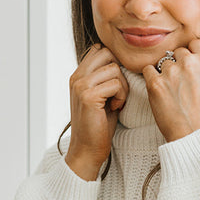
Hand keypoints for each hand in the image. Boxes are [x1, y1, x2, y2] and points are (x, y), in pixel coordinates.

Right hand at [65, 45, 128, 179]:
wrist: (87, 149)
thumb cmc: (98, 124)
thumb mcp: (101, 96)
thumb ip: (105, 77)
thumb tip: (122, 60)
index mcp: (78, 75)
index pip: (99, 49)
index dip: (113, 62)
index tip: (116, 83)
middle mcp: (76, 77)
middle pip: (107, 53)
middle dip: (119, 71)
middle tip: (118, 92)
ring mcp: (80, 86)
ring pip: (114, 69)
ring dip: (123, 86)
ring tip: (116, 102)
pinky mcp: (88, 96)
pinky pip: (116, 84)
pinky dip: (121, 96)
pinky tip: (115, 108)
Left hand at [142, 39, 199, 142]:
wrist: (195, 136)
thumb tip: (189, 57)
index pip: (194, 42)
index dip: (190, 53)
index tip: (189, 65)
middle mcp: (191, 62)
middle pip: (178, 51)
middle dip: (177, 63)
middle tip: (179, 82)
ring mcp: (172, 71)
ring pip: (163, 61)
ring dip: (164, 72)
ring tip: (170, 91)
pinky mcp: (155, 83)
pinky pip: (147, 70)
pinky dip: (151, 78)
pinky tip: (158, 90)